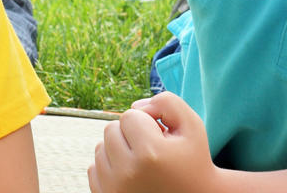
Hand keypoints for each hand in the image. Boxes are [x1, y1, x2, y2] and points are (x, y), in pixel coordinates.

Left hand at [88, 92, 219, 192]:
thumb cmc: (192, 160)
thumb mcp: (192, 127)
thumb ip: (167, 102)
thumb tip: (136, 105)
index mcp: (151, 153)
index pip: (130, 115)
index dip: (148, 122)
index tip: (161, 137)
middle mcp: (128, 173)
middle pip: (111, 129)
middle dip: (130, 134)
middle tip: (152, 149)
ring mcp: (114, 188)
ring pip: (100, 147)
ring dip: (119, 149)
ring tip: (143, 163)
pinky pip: (94, 168)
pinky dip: (110, 167)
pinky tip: (132, 175)